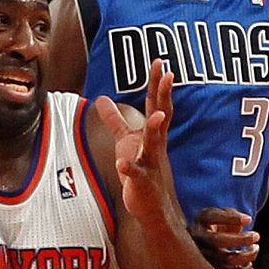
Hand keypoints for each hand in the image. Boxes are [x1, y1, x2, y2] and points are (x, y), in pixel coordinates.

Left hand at [94, 60, 174, 224]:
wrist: (151, 206)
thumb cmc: (141, 170)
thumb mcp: (126, 140)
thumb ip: (115, 120)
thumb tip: (101, 99)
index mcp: (152, 134)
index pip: (156, 104)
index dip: (156, 83)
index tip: (158, 62)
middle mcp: (155, 145)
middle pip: (161, 116)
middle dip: (163, 95)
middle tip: (167, 74)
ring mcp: (151, 163)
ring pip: (154, 144)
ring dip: (154, 129)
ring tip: (154, 116)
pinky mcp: (142, 182)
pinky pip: (136, 174)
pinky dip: (129, 168)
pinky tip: (121, 163)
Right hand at [191, 207, 258, 268]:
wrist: (204, 241)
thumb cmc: (216, 223)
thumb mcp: (222, 213)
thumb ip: (232, 214)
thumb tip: (247, 221)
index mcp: (202, 221)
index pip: (214, 217)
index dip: (232, 218)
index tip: (249, 220)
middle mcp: (199, 239)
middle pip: (219, 241)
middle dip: (242, 239)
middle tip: (256, 235)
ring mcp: (205, 257)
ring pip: (227, 259)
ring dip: (247, 255)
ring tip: (255, 248)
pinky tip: (249, 263)